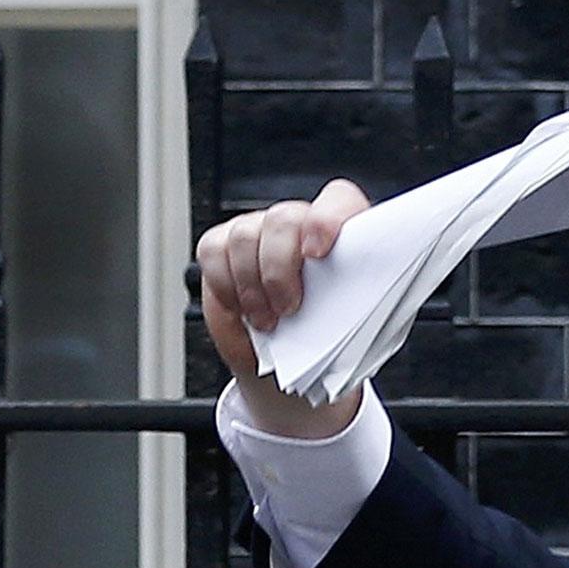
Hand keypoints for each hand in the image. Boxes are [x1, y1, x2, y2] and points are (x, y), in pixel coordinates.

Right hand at [196, 178, 370, 437]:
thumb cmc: (333, 342)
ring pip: (245, 235)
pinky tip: (242, 311)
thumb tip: (351, 305)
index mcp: (344, 236)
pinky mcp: (224, 244)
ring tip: (268, 322)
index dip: (326, 221)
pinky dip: (225, 285)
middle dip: (280, 268)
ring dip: (252, 285)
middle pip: (283, 219)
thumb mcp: (354, 329)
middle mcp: (300, 224)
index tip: (317, 254)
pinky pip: (214, 250)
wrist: (300, 366)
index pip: (339, 202)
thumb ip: (354, 306)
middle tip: (289, 309)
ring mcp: (259, 230)